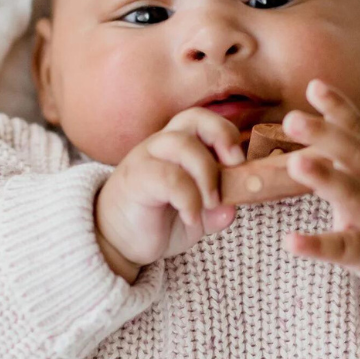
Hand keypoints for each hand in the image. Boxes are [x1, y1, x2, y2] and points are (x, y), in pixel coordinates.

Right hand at [94, 107, 245, 281]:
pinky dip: (189, 199)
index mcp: (180, 146)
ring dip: (207, 175)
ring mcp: (146, 159)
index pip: (206, 120)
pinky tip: (191, 217)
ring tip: (211, 204)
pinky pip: (169, 178)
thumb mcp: (198, 217)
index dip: (228, 135)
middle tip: (234, 170)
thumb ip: (217, 212)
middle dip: (222, 137)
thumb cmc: (158, 221)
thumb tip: (233, 210)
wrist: (117, 241)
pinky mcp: (136, 180)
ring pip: (182, 145)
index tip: (242, 166)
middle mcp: (162, 145)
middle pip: (195, 117)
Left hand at [281, 79, 359, 288]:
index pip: (358, 131)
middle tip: (292, 119)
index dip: (338, 108)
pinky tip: (291, 242)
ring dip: (325, 177)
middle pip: (354, 155)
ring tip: (295, 163)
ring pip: (351, 194)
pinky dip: (317, 246)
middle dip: (325, 134)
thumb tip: (301, 121)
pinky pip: (342, 248)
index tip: (315, 86)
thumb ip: (343, 149)